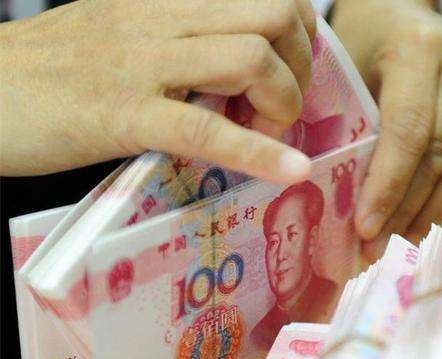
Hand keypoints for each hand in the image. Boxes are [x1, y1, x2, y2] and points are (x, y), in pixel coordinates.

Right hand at [0, 0, 315, 182]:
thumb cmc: (50, 70)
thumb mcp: (123, 36)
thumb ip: (178, 43)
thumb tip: (231, 72)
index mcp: (166, 1)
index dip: (299, 34)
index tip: (290, 72)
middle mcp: (162, 18)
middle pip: (274, 15)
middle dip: (301, 66)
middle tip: (282, 106)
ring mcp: (144, 63)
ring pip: (252, 57)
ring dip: (282, 102)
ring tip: (266, 131)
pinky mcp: (123, 113)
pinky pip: (206, 128)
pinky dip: (259, 151)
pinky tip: (292, 169)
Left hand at [333, 0, 441, 259]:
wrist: (402, 13)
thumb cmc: (365, 46)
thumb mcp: (347, 74)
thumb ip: (352, 130)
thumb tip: (344, 205)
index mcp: (418, 48)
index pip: (408, 133)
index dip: (389, 187)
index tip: (366, 229)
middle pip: (439, 154)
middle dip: (407, 208)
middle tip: (379, 247)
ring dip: (434, 209)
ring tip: (404, 239)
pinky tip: (436, 217)